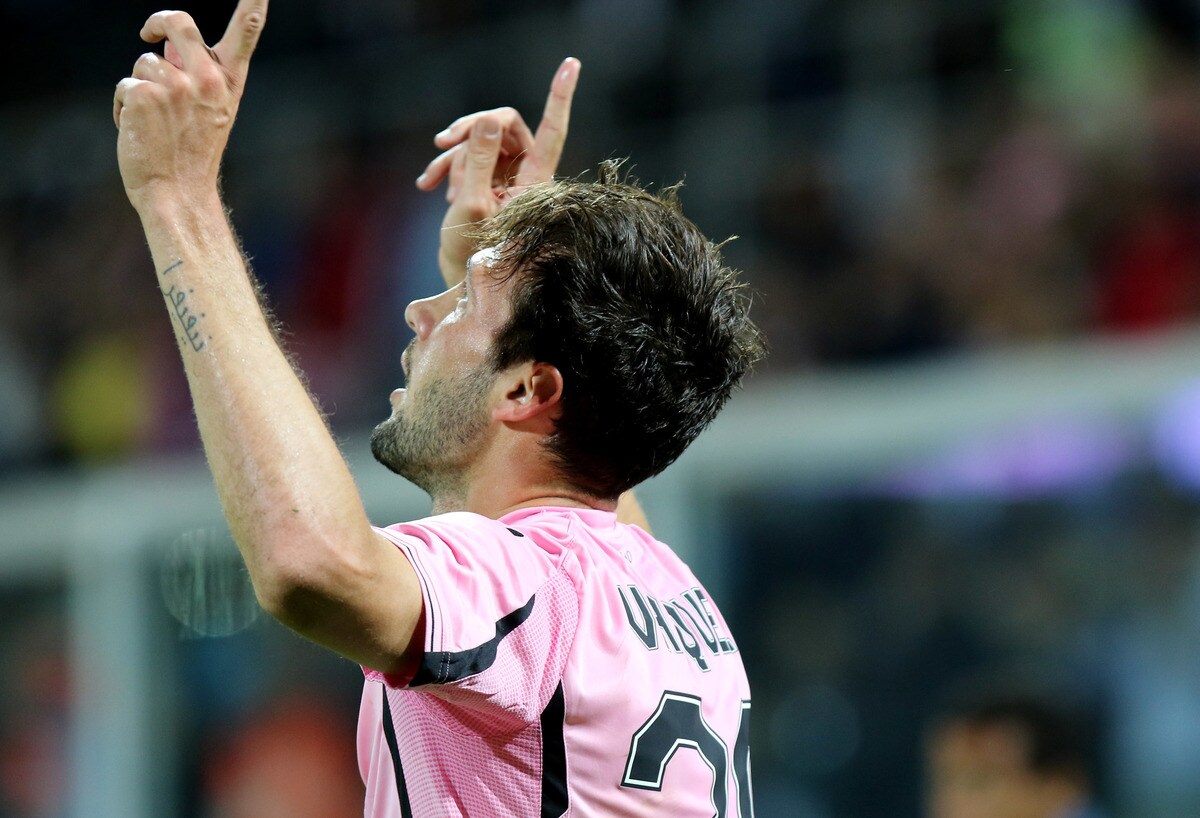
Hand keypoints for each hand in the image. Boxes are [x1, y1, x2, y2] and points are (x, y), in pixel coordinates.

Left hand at [114, 0, 267, 208]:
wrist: (178, 193)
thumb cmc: (193, 156)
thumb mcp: (209, 113)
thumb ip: (196, 77)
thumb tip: (166, 46)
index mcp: (228, 83)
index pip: (246, 32)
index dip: (253, 4)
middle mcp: (206, 79)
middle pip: (179, 22)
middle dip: (159, 21)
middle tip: (149, 33)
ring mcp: (174, 85)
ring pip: (145, 62)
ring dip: (141, 86)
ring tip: (155, 124)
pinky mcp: (143, 93)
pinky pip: (127, 84)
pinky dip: (125, 107)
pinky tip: (140, 132)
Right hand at [416, 58, 580, 284]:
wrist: (462, 278)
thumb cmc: (472, 250)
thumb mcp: (471, 203)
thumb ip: (480, 160)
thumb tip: (490, 119)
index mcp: (535, 180)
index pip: (552, 130)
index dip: (560, 96)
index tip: (571, 63)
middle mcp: (526, 173)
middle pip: (505, 125)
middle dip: (470, 132)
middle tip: (440, 143)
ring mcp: (507, 176)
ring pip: (481, 141)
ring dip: (453, 158)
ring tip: (434, 185)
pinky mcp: (489, 180)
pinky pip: (469, 156)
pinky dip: (447, 167)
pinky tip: (428, 186)